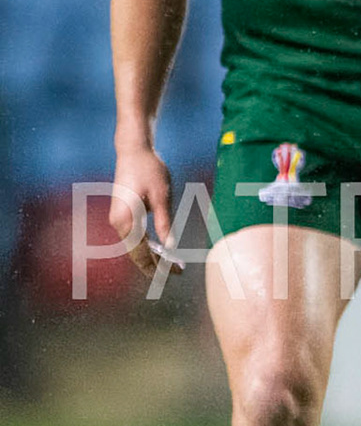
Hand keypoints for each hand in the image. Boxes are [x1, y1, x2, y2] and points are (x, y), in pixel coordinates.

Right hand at [110, 144, 178, 279]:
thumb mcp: (162, 197)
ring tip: (173, 266)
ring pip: (134, 246)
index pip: (142, 252)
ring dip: (152, 256)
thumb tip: (170, 247)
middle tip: (177, 274)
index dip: (157, 266)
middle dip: (155, 266)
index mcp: (127, 220)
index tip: (174, 275)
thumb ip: (165, 223)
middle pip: (136, 253)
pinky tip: (162, 251)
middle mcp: (118, 222)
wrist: (133, 151)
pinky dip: (147, 246)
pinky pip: (134, 237)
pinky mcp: (122, 214)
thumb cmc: (149, 170)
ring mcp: (118, 219)